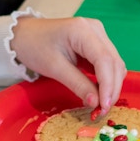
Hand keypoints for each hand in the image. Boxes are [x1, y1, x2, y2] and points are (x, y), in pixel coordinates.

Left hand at [10, 17, 125, 115]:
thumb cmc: (35, 47)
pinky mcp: (96, 42)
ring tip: (100, 105)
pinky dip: (106, 79)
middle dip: (111, 88)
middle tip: (102, 111)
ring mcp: (98, 34)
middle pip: (114, 62)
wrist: (25, 35)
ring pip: (114, 63)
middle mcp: (95, 29)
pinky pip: (108, 63)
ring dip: (111, 85)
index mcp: (83, 30)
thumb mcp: (54, 68)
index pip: (105, 60)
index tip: (104, 106)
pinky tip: (98, 93)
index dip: (108, 85)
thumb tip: (96, 103)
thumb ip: (77, 84)